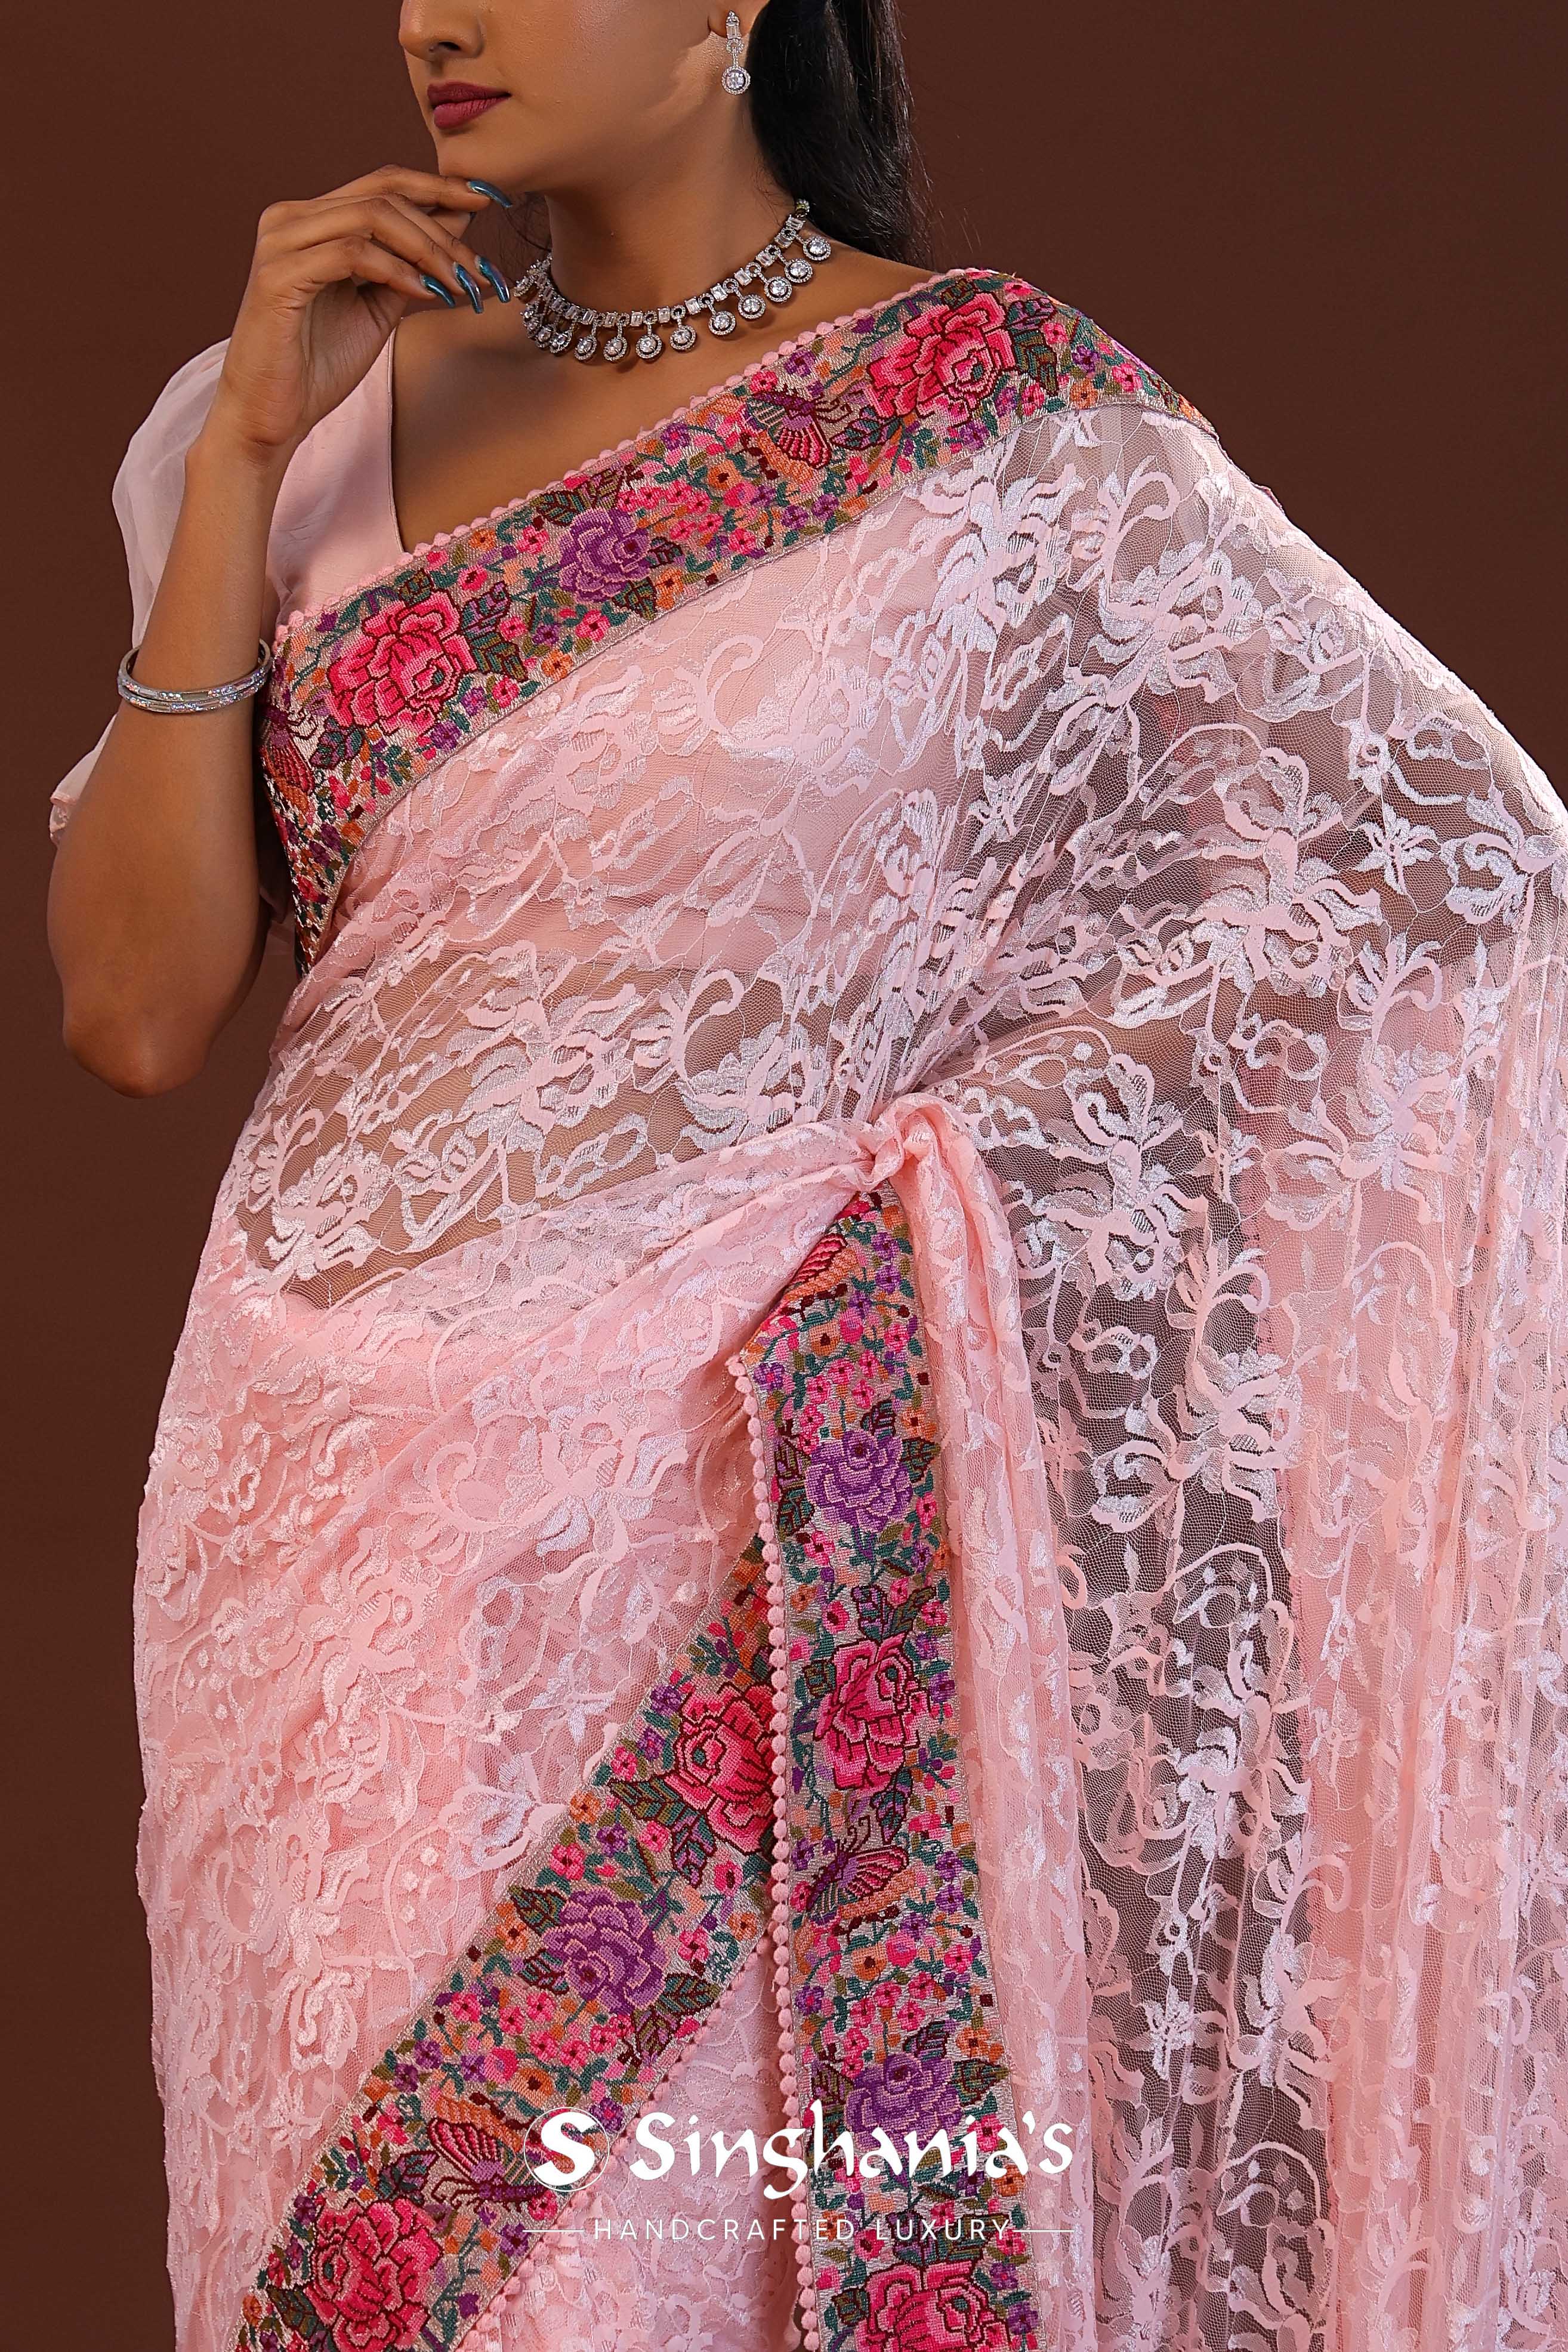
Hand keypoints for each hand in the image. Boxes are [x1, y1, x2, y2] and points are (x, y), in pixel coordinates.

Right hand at [202, 166, 500, 470]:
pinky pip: (352, 253)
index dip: (439, 186)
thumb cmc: (319, 366)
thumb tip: (459, 224)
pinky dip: (396, 270)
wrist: (271, 417)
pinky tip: (424, 294)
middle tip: (480, 268)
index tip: (489, 198)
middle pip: (383, 194)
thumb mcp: (379, 307)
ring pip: (371, 216)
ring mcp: (281, 243)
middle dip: (443, 228)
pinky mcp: (278, 275)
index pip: (383, 183)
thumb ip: (410, 264)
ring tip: (459, 284)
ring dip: (427, 249)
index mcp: (312, 220)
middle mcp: (291, 219)